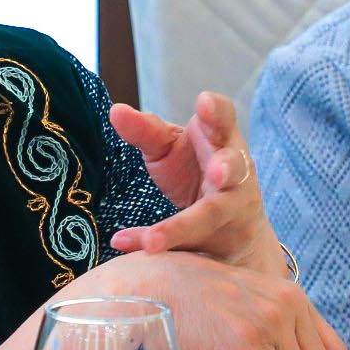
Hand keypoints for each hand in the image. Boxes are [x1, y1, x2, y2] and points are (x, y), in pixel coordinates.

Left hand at [108, 93, 282, 273]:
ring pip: (209, 218)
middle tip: (217, 173)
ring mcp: (231, 212)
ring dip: (182, 227)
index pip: (225, 121)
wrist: (235, 228)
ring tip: (153, 241)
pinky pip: (186, 246)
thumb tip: (115, 111)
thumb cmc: (196, 171)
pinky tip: (124, 243)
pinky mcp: (218, 243)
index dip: (217, 112)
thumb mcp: (172, 149)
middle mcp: (235, 175)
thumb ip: (148, 132)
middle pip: (234, 169)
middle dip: (227, 169)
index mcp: (222, 141)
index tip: (204, 103)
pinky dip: (155, 243)